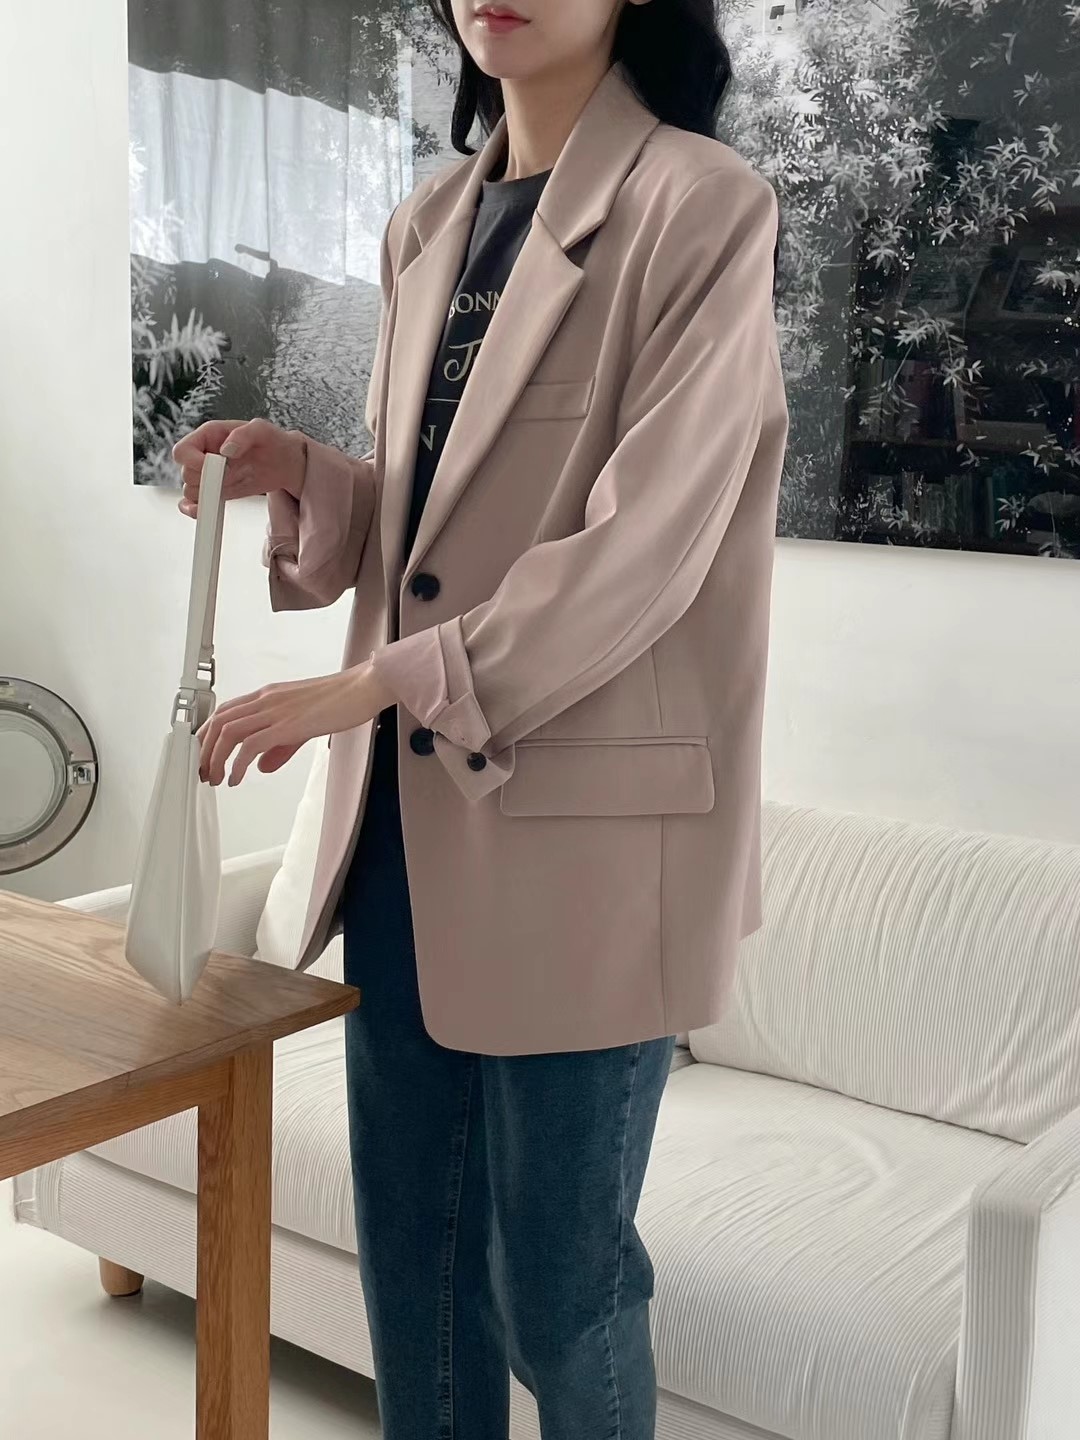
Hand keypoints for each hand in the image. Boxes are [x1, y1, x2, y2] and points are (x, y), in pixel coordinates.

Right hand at [173, 419, 306, 518]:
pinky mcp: (215, 492)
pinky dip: (197, 510)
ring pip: (191, 491)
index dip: (192, 461)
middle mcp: (204, 455)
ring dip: (209, 493)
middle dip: (206, 479)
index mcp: (208, 436)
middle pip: (186, 474)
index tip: (211, 467)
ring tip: (232, 484)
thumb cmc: (271, 441)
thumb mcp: (261, 430)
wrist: (283, 463)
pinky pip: (195, 504)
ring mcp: (209, 476)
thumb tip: (226, 449)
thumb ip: (243, 434)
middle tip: (229, 475)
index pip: (182, 451)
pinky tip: (205, 510)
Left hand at [198, 663, 396, 786]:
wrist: (363, 688)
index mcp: (268, 695)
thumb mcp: (304, 725)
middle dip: (205, 749)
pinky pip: (250, 745)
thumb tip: (260, 765)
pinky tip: (237, 778)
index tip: (205, 754)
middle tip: (205, 772)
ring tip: (217, 778)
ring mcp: (275, 710)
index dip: (208, 734)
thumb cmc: (341, 700)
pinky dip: (238, 764)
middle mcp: (266, 700)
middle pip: (219, 721)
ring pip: (229, 732)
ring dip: (216, 758)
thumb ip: (280, 746)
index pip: (226, 711)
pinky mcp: (287, 724)